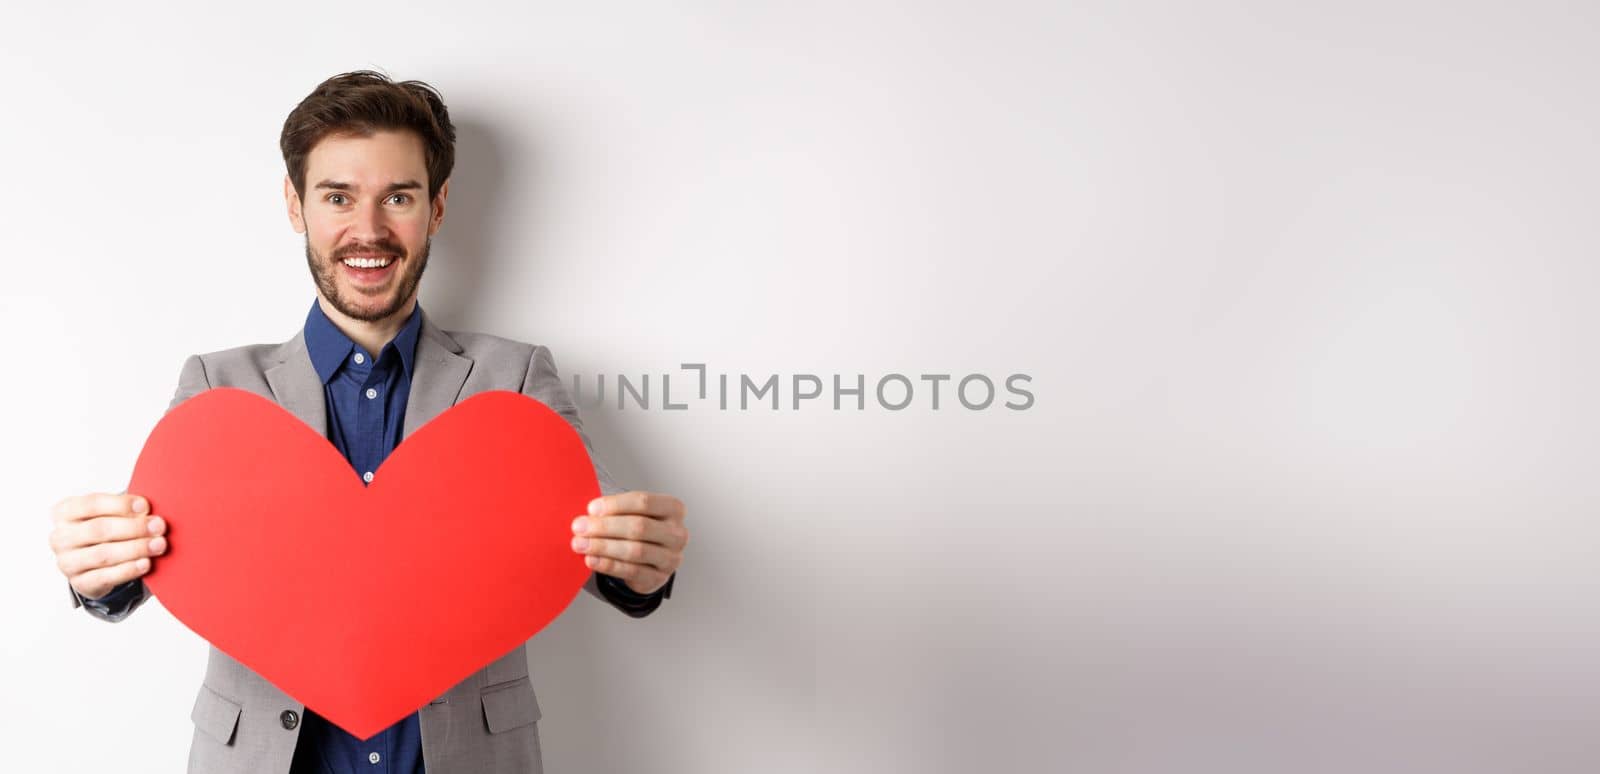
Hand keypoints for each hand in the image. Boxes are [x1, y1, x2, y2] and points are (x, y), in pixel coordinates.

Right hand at [49, 493, 168, 599]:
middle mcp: (61, 537)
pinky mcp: (80, 582)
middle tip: (158, 526)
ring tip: (159, 544)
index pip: (91, 504)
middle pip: (99, 529)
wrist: (94, 562)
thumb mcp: (110, 514)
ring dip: (135, 548)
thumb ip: (126, 510)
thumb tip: (150, 511)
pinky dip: (128, 569)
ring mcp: (67, 562)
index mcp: (65, 512)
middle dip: (133, 527)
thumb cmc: (104, 530)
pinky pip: (106, 577)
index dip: (120, 505)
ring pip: (103, 554)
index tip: (145, 506)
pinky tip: (145, 563)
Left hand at [571, 491, 686, 594]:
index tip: (591, 509)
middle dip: (604, 527)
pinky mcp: (659, 578)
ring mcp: (671, 558)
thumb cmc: (640, 529)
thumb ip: (614, 509)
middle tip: (579, 527)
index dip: (615, 505)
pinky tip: (592, 560)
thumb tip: (587, 513)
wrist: (649, 559)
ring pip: (635, 551)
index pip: (643, 502)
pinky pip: (631, 571)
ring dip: (603, 547)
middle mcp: (677, 533)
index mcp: (673, 509)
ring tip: (581, 544)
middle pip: (639, 527)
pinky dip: (608, 565)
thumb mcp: (632, 512)